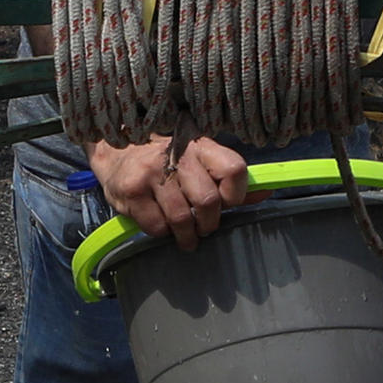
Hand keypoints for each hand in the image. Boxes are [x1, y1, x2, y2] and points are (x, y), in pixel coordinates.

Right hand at [92, 133, 251, 249]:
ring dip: (187, 236)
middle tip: (204, 227)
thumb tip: (265, 193)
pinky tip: (161, 225)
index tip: (227, 204)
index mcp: (200, 146)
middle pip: (208, 201)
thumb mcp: (199, 161)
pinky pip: (157, 226)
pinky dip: (162, 233)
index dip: (235, 194)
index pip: (233, 169)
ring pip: (182, 219)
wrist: (116, 150)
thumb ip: (228, 179)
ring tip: (186, 237)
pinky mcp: (131, 190)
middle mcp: (177, 155)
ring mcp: (151, 172)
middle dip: (209, 223)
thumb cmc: (166, 160)